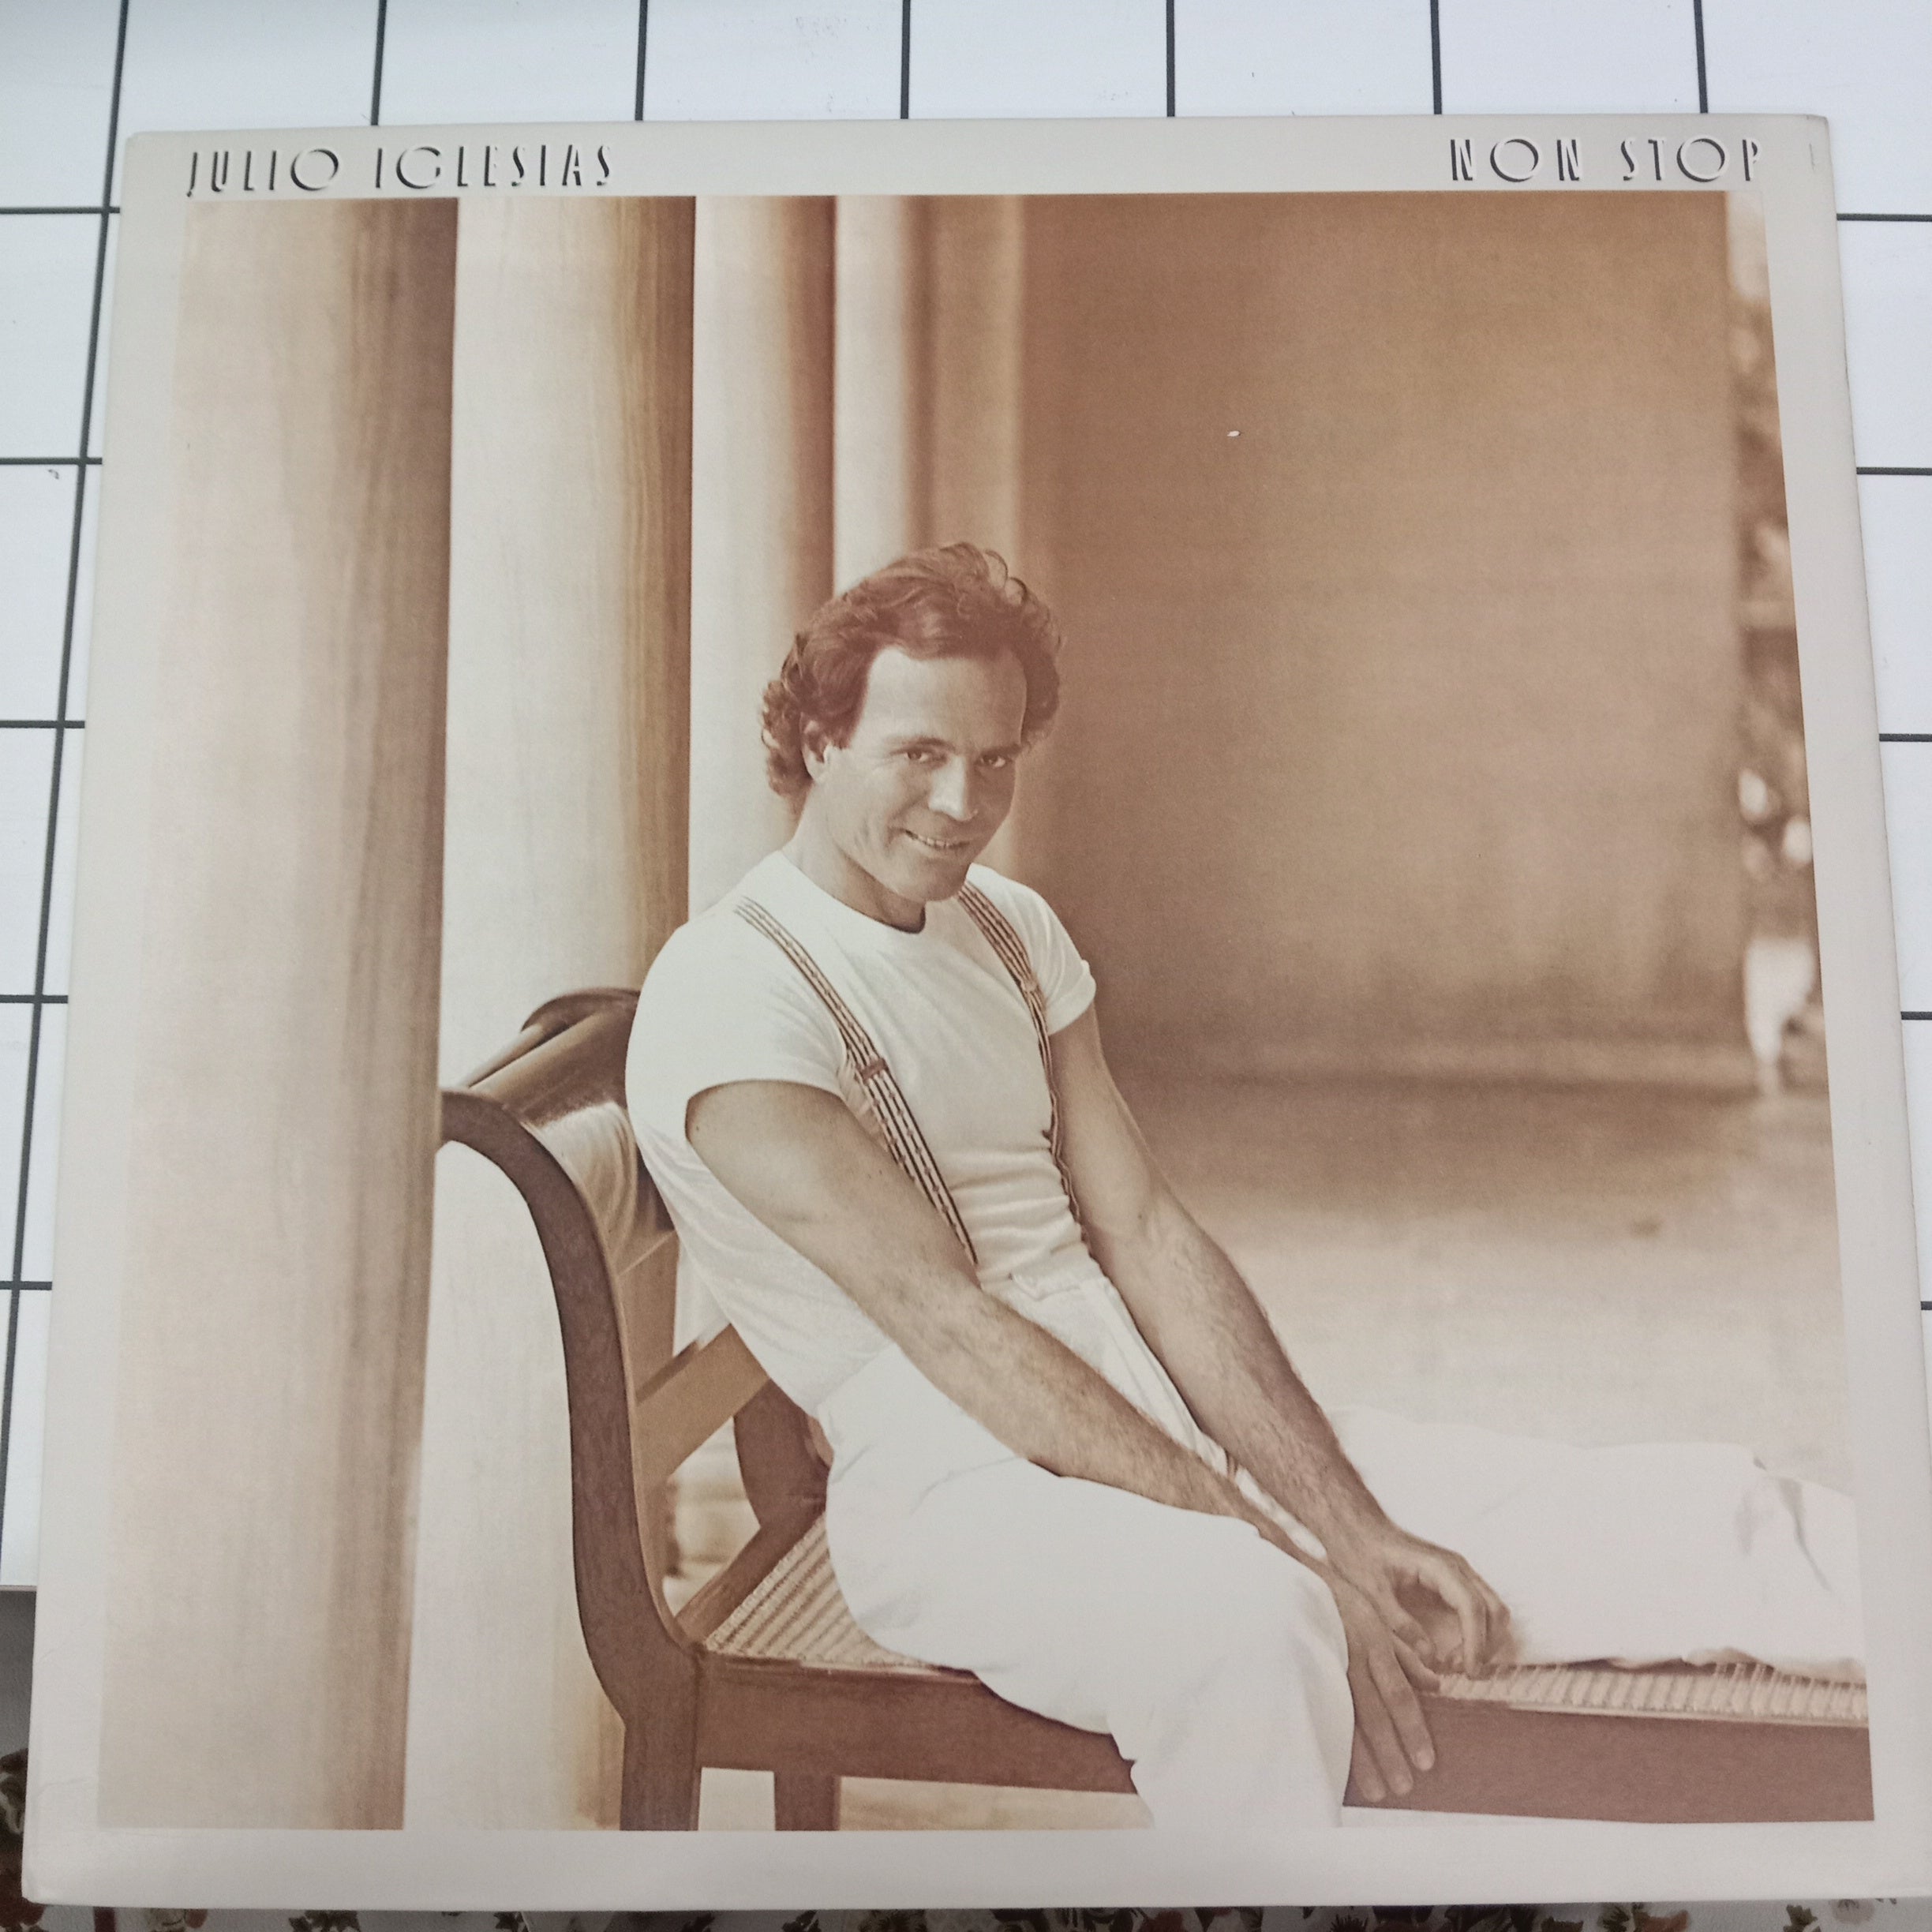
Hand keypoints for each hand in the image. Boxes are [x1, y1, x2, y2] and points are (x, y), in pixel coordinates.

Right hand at [1324, 1568, 1438, 1802]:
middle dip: (1390, 1752)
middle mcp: (1351, 1655)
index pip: (1399, 1693)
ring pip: (1346, 1716)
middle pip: (1374, 1712)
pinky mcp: (1302, 1666)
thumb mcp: (1375, 1617)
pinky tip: (1335, 1764)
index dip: (1413, 1729)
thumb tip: (1435, 1685)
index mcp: (1374, 1641)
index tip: (1427, 1761)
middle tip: (1405, 1788)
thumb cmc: (1337, 1596)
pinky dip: (1329, 1737)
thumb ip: (1405, 1653)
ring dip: (1362, 1758)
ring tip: (1377, 1791)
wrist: (1288, 1572)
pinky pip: (1318, 1706)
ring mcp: (1323, 1662)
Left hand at [1325, 1517, 1510, 1679]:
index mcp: (1439, 1567)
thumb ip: (1400, 1623)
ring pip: (1493, 1610)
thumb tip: (1429, 1657)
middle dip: (1485, 1646)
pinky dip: (1479, 1632)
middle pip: (1494, 1610)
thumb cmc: (1362, 1554)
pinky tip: (1457, 1651)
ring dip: (1485, 1641)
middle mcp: (1457, 1568)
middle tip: (1460, 1671)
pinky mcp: (1456, 1581)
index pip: (1472, 1608)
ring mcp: (1460, 1573)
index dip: (1476, 1643)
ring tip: (1456, 1664)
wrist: (1358, 1528)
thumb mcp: (1373, 1592)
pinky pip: (1481, 1608)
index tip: (1469, 1672)